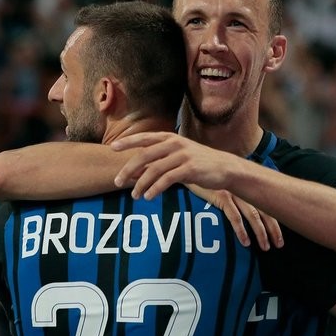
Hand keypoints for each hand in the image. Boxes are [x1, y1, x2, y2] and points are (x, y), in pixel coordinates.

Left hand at [111, 132, 230, 199]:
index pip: (144, 138)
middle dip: (128, 169)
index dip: (127, 142)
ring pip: (154, 169)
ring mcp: (182, 156)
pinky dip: (155, 189)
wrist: (224, 168)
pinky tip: (149, 197)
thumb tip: (134, 171)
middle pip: (144, 155)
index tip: (111, 148)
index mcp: (169, 138)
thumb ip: (158, 159)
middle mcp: (174, 144)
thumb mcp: (177, 154)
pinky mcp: (190, 169)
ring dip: (141, 184)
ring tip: (134, 196)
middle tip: (117, 182)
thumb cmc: (197, 162)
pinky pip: (167, 180)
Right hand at [188, 186, 282, 249]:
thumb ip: (234, 196)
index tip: (279, 237)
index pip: (266, 205)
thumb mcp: (224, 185)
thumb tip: (243, 213)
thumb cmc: (206, 178)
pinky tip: (245, 242)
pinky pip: (234, 216)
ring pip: (252, 215)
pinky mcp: (221, 196)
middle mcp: (243, 189)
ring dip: (260, 233)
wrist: (189, 166)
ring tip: (265, 247)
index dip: (275, 221)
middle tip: (278, 245)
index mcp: (246, 187)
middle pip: (264, 211)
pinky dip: (241, 230)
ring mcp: (233, 192)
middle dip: (273, 229)